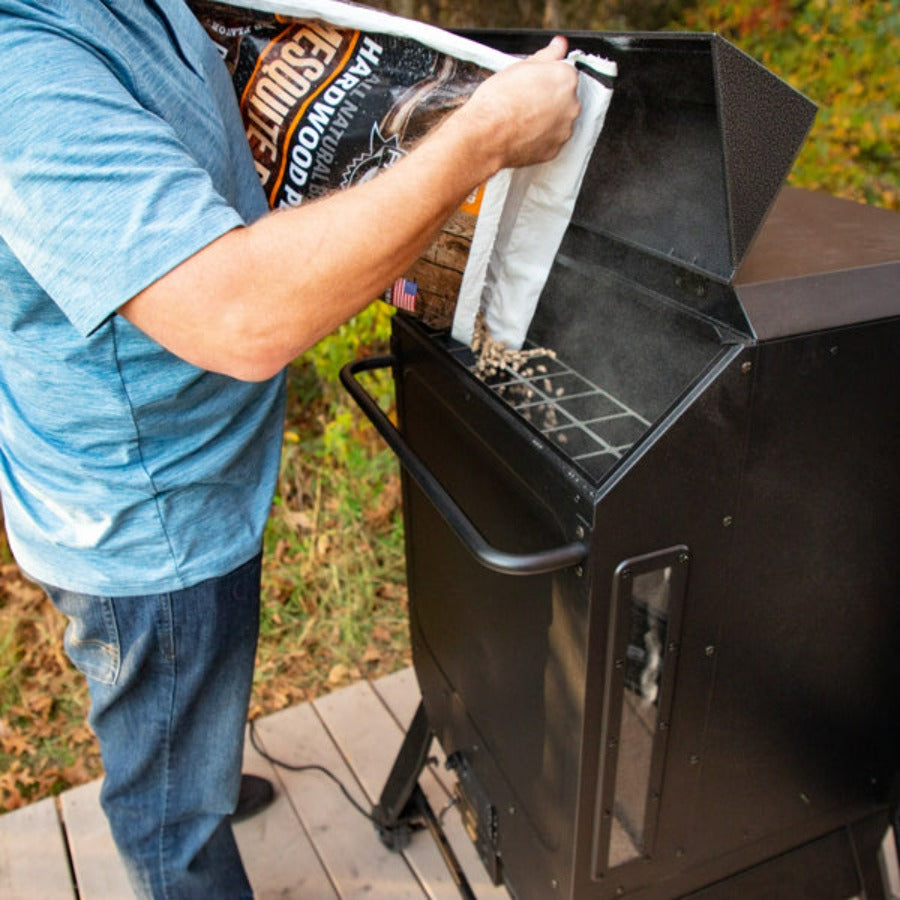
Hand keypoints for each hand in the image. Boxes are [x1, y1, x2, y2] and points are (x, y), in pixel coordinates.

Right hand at [456, 36, 580, 173]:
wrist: (486, 134)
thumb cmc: (499, 101)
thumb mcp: (521, 67)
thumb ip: (547, 55)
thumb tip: (559, 44)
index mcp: (566, 79)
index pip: (565, 74)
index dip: (546, 78)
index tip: (534, 83)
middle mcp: (571, 105)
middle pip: (565, 98)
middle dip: (549, 99)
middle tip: (525, 100)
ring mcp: (564, 130)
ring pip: (559, 121)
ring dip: (546, 119)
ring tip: (522, 118)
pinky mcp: (554, 150)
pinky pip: (550, 140)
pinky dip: (540, 137)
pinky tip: (523, 132)